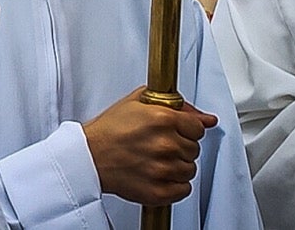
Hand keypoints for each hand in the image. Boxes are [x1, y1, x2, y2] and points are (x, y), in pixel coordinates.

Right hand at [82, 87, 217, 205]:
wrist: (88, 157)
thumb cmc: (108, 130)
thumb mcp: (138, 103)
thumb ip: (177, 105)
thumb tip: (207, 118)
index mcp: (162, 119)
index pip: (198, 128)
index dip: (186, 129)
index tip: (174, 131)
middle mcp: (166, 144)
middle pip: (194, 149)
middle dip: (180, 147)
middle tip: (158, 145)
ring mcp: (163, 169)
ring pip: (190, 169)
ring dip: (177, 166)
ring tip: (155, 160)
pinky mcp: (159, 191)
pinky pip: (184, 189)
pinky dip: (174, 185)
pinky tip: (158, 175)